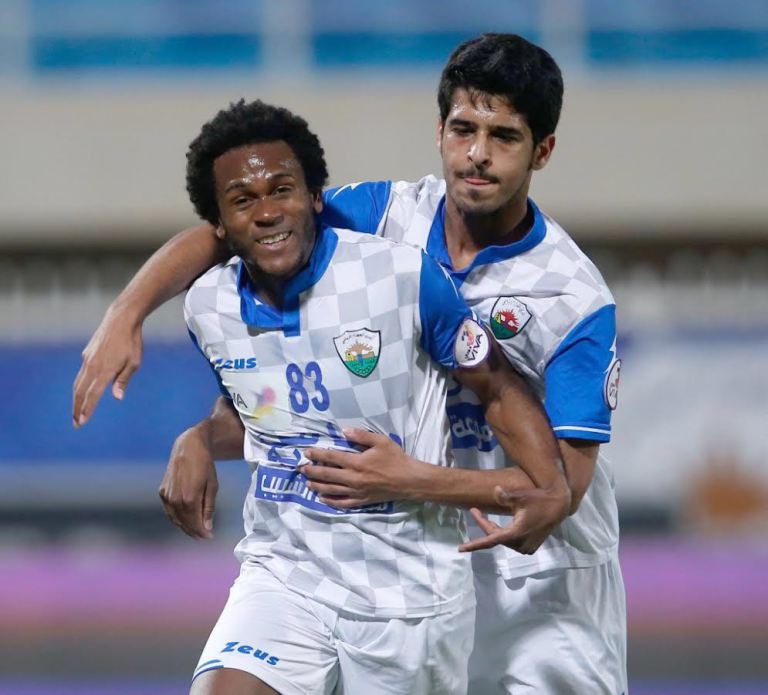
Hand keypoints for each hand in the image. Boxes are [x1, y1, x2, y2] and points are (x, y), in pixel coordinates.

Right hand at [72, 304, 142, 426]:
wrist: (121, 319)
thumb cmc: (132, 342)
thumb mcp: (134, 362)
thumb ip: (123, 380)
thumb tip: (117, 398)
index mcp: (105, 370)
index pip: (94, 394)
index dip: (88, 409)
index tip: (82, 421)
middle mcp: (93, 365)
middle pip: (80, 392)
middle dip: (77, 409)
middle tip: (76, 423)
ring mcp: (88, 359)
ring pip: (78, 383)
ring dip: (76, 399)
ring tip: (76, 411)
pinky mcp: (87, 354)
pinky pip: (82, 373)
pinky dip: (79, 385)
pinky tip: (82, 391)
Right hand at [158, 424, 218, 538]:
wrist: (188, 448)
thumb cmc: (204, 465)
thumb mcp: (213, 486)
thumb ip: (209, 508)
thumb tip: (208, 528)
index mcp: (189, 498)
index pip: (195, 522)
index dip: (202, 532)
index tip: (209, 537)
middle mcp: (175, 499)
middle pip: (185, 522)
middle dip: (194, 531)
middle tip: (203, 537)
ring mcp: (167, 496)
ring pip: (175, 518)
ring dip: (185, 527)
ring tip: (195, 532)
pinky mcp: (162, 492)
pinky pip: (169, 511)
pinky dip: (176, 518)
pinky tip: (184, 521)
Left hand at [301, 428, 418, 508]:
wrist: (409, 480)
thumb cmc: (396, 459)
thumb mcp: (381, 441)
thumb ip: (361, 436)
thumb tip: (344, 431)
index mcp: (357, 462)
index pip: (332, 457)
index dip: (317, 454)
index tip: (306, 452)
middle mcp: (354, 478)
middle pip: (327, 475)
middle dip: (312, 470)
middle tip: (300, 468)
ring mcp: (357, 491)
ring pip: (332, 490)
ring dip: (318, 485)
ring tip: (307, 482)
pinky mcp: (362, 501)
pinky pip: (343, 503)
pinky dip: (331, 501)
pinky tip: (323, 498)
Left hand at [459, 483, 570, 554]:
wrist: (559, 506)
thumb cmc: (538, 498)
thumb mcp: (521, 496)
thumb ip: (506, 496)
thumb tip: (494, 490)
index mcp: (515, 533)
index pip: (490, 540)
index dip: (474, 544)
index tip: (461, 548)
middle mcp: (520, 544)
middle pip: (495, 537)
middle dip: (484, 525)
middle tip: (475, 511)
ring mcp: (527, 548)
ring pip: (503, 540)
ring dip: (495, 531)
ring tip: (487, 517)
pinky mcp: (531, 548)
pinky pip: (512, 543)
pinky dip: (505, 535)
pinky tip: (501, 527)